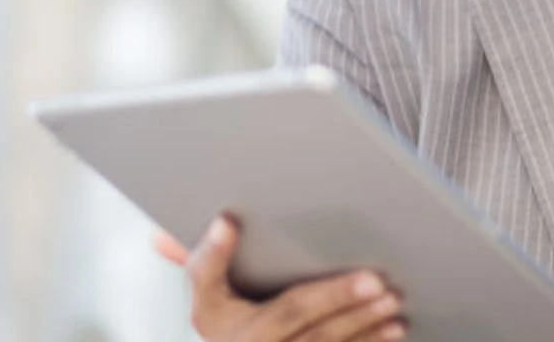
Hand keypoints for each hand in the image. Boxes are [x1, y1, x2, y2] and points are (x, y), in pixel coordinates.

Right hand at [153, 217, 407, 341]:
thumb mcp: (211, 298)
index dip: (212, 253)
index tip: (226, 222)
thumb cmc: (232, 329)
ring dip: (361, 324)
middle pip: (287, 316)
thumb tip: (161, 232)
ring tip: (391, 301)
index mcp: (211, 317)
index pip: (203, 279)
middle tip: (373, 279)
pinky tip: (391, 330)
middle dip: (332, 297)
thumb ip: (202, 262)